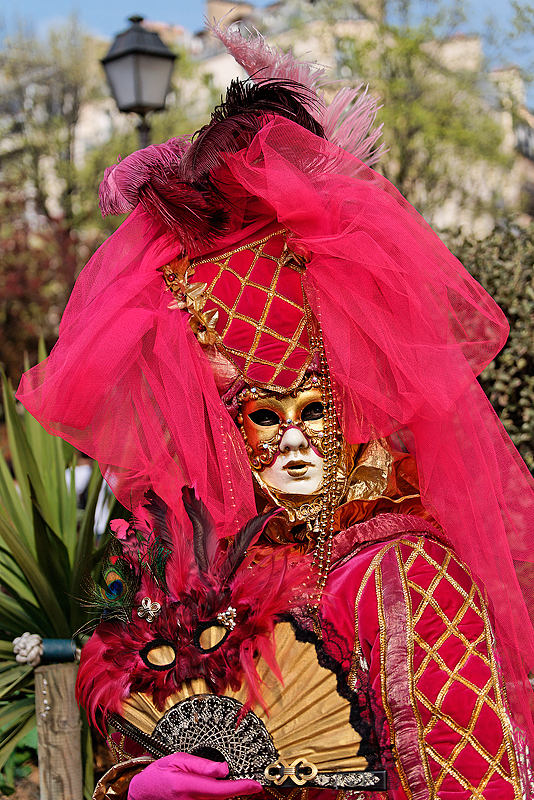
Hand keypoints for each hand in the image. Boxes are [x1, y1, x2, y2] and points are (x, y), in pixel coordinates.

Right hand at [128, 752, 262, 799]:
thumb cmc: (159, 773)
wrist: (144, 792)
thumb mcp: (178, 759)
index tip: (255, 785)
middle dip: (235, 789)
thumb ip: (202, 765)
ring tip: (225, 782)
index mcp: (187, 786)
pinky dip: (216, 797)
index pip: (220, 789)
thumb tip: (224, 768)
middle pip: (222, 798)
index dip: (240, 787)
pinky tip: (213, 789)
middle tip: (246, 781)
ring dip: (224, 793)